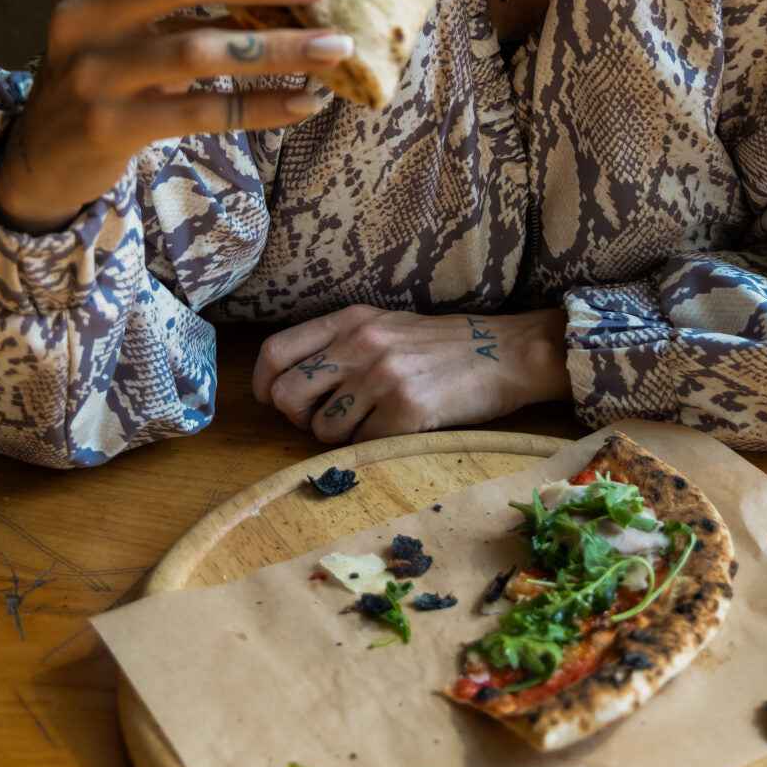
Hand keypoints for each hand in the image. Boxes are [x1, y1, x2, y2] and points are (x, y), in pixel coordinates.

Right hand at [0, 0, 352, 232]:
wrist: (46, 153)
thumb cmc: (109, 69)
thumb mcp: (125, 15)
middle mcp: (79, 14)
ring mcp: (90, 72)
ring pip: (198, 48)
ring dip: (278, 47)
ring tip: (335, 46)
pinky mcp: (109, 126)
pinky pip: (203, 112)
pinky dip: (262, 105)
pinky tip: (307, 101)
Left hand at [252, 304, 571, 441]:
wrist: (503, 353)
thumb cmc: (440, 345)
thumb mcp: (384, 325)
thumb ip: (338, 343)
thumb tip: (287, 382)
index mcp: (351, 320)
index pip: (275, 352)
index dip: (263, 383)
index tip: (271, 400)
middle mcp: (360, 345)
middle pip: (286, 396)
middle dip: (298, 418)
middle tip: (324, 419)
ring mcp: (382, 379)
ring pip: (322, 429)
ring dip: (340, 435)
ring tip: (372, 420)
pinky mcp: (405, 414)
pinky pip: (360, 446)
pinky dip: (372, 446)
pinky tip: (397, 428)